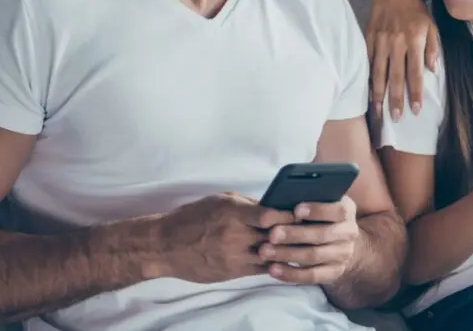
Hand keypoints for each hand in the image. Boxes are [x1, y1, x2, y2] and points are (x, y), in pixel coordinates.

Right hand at [154, 193, 295, 282]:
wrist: (165, 245)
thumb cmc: (193, 217)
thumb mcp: (220, 200)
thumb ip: (248, 204)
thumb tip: (274, 206)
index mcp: (233, 211)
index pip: (271, 215)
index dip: (289, 215)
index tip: (300, 214)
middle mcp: (235, 234)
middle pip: (274, 236)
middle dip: (291, 233)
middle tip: (306, 230)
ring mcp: (233, 255)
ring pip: (271, 256)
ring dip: (285, 251)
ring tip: (299, 246)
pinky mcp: (231, 272)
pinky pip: (261, 270)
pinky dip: (274, 264)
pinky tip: (283, 260)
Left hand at [258, 196, 359, 285]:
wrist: (338, 241)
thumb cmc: (319, 216)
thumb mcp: (320, 203)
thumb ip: (308, 198)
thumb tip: (285, 198)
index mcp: (346, 210)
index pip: (338, 210)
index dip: (318, 210)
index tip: (296, 210)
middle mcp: (348, 233)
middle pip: (322, 235)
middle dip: (295, 234)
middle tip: (272, 234)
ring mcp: (343, 254)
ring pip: (314, 256)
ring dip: (287, 255)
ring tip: (265, 252)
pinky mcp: (334, 272)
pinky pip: (312, 276)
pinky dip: (291, 274)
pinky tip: (273, 269)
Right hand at [367, 0, 438, 121]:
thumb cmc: (415, 9)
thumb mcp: (431, 25)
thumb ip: (433, 48)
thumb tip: (432, 70)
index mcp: (415, 40)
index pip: (415, 72)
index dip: (415, 93)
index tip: (416, 110)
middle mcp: (397, 43)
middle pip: (396, 77)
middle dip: (396, 99)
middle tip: (395, 118)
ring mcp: (381, 42)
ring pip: (379, 72)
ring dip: (379, 94)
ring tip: (379, 111)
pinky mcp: (369, 39)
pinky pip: (368, 63)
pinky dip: (368, 78)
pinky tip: (369, 92)